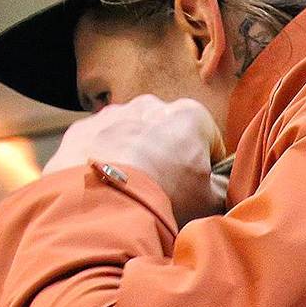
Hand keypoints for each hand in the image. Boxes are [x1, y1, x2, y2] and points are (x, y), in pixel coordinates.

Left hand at [45, 96, 226, 225]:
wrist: (103, 202)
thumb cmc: (165, 196)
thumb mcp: (211, 200)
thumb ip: (223, 188)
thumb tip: (221, 187)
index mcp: (191, 115)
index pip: (210, 142)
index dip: (206, 169)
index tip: (197, 189)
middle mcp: (152, 104)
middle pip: (168, 134)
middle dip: (167, 157)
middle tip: (163, 192)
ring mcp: (113, 113)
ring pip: (132, 137)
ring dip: (135, 157)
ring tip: (131, 191)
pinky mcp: (82, 128)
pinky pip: (99, 144)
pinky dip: (104, 161)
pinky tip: (106, 186)